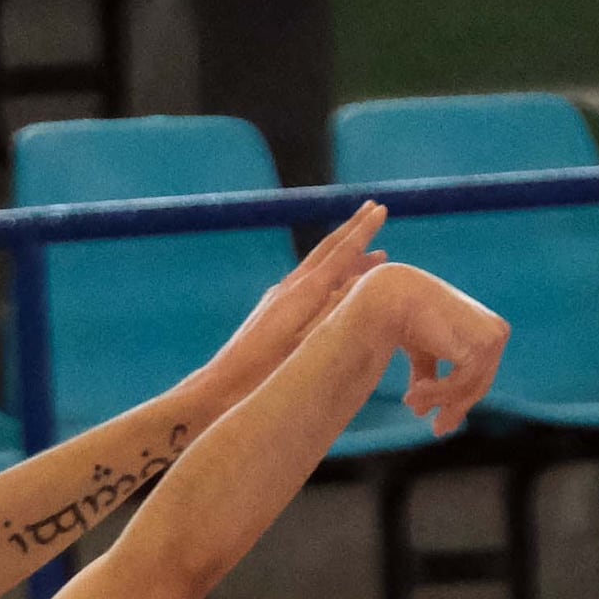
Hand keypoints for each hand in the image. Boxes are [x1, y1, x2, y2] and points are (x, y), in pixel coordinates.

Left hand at [194, 202, 385, 401]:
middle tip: (373, 208)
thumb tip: (359, 284)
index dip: (362, 232)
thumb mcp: (304, 346)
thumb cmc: (260, 377)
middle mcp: (288, 288)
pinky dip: (330, 277)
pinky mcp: (270, 313)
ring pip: (318, 268)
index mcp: (302, 294)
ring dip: (345, 256)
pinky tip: (333, 287)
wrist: (216, 391)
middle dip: (352, 230)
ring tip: (370, 255)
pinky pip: (308, 284)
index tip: (381, 209)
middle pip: (326, 251)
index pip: (339, 254)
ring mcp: (277, 299)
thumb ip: (332, 314)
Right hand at [356, 259, 508, 436]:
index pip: (480, 374)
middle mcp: (497, 333)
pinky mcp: (479, 348)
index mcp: (490, 330)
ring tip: (409, 403)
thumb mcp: (425, 352)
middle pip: (479, 384)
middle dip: (454, 407)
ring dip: (439, 400)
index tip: (442, 422)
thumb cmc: (408, 319)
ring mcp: (492, 340)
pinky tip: (414, 394)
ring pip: (469, 388)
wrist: (396, 297)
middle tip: (436, 430)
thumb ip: (430, 376)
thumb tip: (424, 413)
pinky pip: (460, 385)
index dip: (461, 400)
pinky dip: (437, 393)